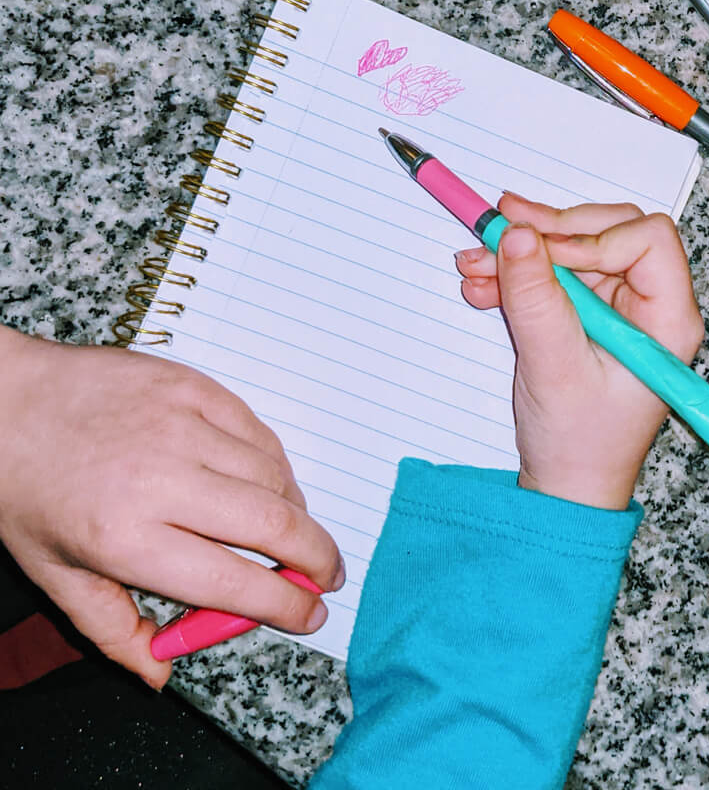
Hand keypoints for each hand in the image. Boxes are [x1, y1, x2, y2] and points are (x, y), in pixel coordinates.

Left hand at [0, 327, 343, 687]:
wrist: (8, 399)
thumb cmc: (24, 487)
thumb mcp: (55, 575)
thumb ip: (114, 630)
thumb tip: (160, 669)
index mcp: (123, 538)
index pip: (231, 581)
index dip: (284, 604)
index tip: (309, 614)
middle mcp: (160, 480)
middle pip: (273, 524)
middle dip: (316, 557)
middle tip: (327, 575)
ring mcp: (181, 425)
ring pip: (274, 475)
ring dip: (296, 511)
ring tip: (292, 530)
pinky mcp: (193, 387)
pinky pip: (259, 431)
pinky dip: (276, 464)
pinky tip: (269, 480)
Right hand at [454, 195, 703, 510]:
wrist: (567, 487)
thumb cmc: (583, 445)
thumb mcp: (554, 368)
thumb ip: (536, 300)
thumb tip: (518, 236)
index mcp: (667, 319)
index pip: (647, 240)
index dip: (593, 237)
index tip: (542, 252)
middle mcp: (649, 305)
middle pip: (608, 232)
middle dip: (550, 232)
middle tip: (498, 231)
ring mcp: (617, 308)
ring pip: (574, 248)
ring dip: (522, 252)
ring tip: (475, 263)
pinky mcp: (588, 314)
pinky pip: (555, 274)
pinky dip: (517, 275)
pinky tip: (483, 285)